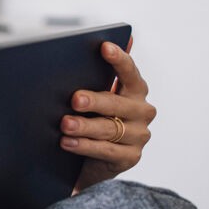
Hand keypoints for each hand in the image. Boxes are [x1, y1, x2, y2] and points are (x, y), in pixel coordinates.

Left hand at [61, 41, 155, 191]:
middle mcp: (142, 111)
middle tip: (75, 99)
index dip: (119, 59)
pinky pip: (106, 150)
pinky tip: (68, 142)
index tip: (104, 47)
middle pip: (117, 103)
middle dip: (94, 100)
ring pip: (109, 128)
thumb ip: (96, 76)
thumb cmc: (94, 120)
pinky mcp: (131, 157)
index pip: (130, 72)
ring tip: (65, 124)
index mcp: (136, 90)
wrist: (93, 161)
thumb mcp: (95, 99)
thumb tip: (88, 53)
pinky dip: (85, 146)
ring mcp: (139, 135)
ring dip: (85, 126)